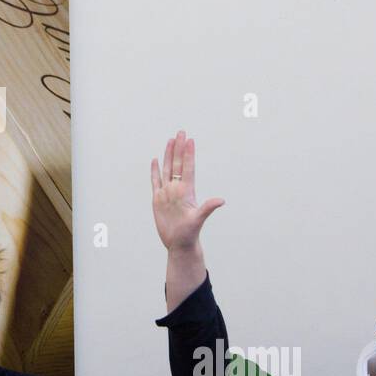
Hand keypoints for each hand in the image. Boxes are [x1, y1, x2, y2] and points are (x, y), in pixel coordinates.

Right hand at [151, 130, 224, 252]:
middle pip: (177, 164)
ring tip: (170, 140)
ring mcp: (167, 193)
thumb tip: (221, 200)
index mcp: (186, 191)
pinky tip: (155, 160)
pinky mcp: (158, 199)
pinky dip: (155, 171)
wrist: (179, 243)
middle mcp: (177, 189)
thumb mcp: (198, 220)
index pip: (188, 168)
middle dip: (179, 148)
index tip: (190, 140)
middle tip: (181, 131)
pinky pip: (155, 181)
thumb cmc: (189, 233)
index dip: (188, 154)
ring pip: (167, 169)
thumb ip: (208, 208)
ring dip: (168, 154)